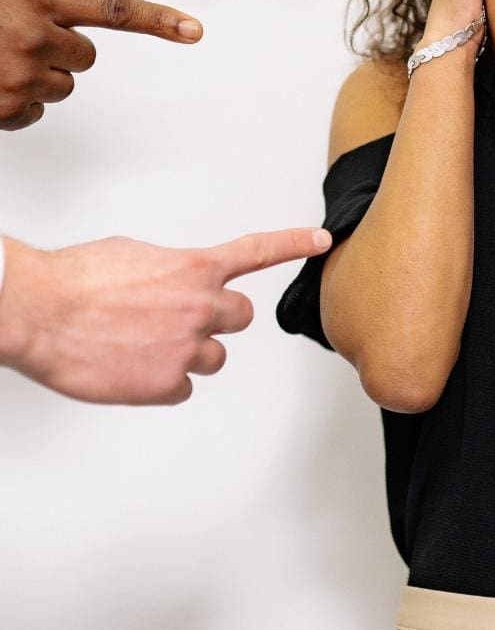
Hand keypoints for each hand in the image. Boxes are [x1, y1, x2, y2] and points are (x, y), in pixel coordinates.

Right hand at [0, 0, 200, 130]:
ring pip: (62, 87)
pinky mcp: (7, 108)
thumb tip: (66, 3)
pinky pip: (34, 113)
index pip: (113, 10)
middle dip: (58, 51)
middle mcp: (36, 36)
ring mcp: (23, 75)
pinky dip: (12, 102)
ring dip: (35, 78)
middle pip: (86, 57)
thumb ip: (40, 2)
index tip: (193, 29)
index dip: (157, 20)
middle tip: (11, 38)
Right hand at [0, 227, 331, 403]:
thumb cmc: (74, 281)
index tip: (323, 240)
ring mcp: (188, 346)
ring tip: (143, 345)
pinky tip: (130, 369)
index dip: (295, 244)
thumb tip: (176, 284)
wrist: (36, 311)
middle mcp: (201, 306)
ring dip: (190, 353)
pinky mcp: (167, 383)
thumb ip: (171, 271)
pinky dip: (161, 384)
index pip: (258, 252)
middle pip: (242, 317)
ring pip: (214, 357)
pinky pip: (182, 389)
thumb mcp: (133, 256)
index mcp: (194, 269)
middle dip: (218, 319)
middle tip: (181, 320)